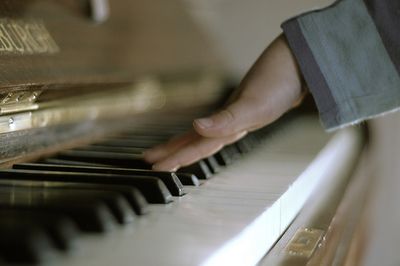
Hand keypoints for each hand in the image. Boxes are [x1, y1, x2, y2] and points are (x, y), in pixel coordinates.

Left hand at [144, 34, 304, 170]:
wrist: (299, 63)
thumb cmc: (281, 83)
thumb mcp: (255, 106)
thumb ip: (228, 121)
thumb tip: (197, 128)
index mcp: (233, 129)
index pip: (198, 147)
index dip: (176, 157)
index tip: (154, 166)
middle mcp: (231, 125)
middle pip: (195, 143)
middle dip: (172, 153)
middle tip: (149, 160)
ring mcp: (234, 115)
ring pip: (201, 134)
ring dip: (182, 142)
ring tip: (164, 149)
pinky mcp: (237, 103)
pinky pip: (212, 120)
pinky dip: (200, 127)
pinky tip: (198, 128)